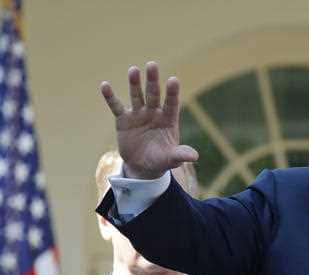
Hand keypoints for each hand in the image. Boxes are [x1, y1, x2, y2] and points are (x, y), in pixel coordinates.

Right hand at [100, 61, 197, 178]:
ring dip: (134, 83)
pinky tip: (104, 85)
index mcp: (168, 120)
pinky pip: (116, 106)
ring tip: (133, 70)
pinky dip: (110, 97)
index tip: (173, 80)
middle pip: (153, 94)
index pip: (172, 104)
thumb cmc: (161, 159)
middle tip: (152, 65)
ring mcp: (138, 114)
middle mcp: (154, 113)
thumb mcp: (171, 158)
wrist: (142, 165)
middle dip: (152, 81)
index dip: (172, 93)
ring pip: (136, 96)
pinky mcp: (123, 120)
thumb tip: (195, 156)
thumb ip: (181, 154)